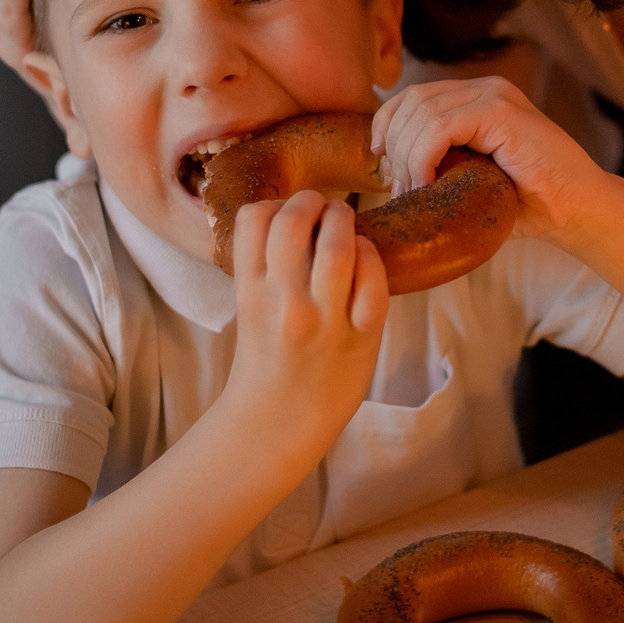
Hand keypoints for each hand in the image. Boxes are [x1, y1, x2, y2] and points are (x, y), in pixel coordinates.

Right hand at [220, 192, 390, 450]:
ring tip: (343, 223)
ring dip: (344, 219)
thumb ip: (265, 266)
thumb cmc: (267, 359)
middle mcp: (285, 303)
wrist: (279, 421)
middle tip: (320, 208)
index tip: (286, 211)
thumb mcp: (249, 308)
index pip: (253, 219)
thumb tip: (293, 213)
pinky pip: (373, 278)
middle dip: (311, 201)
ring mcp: (325, 320)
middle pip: (294, 221)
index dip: (274, 204)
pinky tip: (364, 257)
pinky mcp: (362, 336)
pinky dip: (370, 255)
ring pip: (338, 245)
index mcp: (251, 292)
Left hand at [371, 76, 614, 240]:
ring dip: (406, 156)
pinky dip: (423, 157)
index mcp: (477, 98)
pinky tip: (427, 183)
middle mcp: (485, 89)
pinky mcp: (502, 112)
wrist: (578, 212)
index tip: (380, 163)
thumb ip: (439, 166)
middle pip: (412, 100)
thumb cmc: (528, 204)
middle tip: (400, 189)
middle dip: (394, 146)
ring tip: (413, 192)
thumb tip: (388, 180)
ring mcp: (495, 96)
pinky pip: (441, 126)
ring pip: (422, 112)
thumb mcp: (471, 179)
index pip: (413, 96)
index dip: (387, 125)